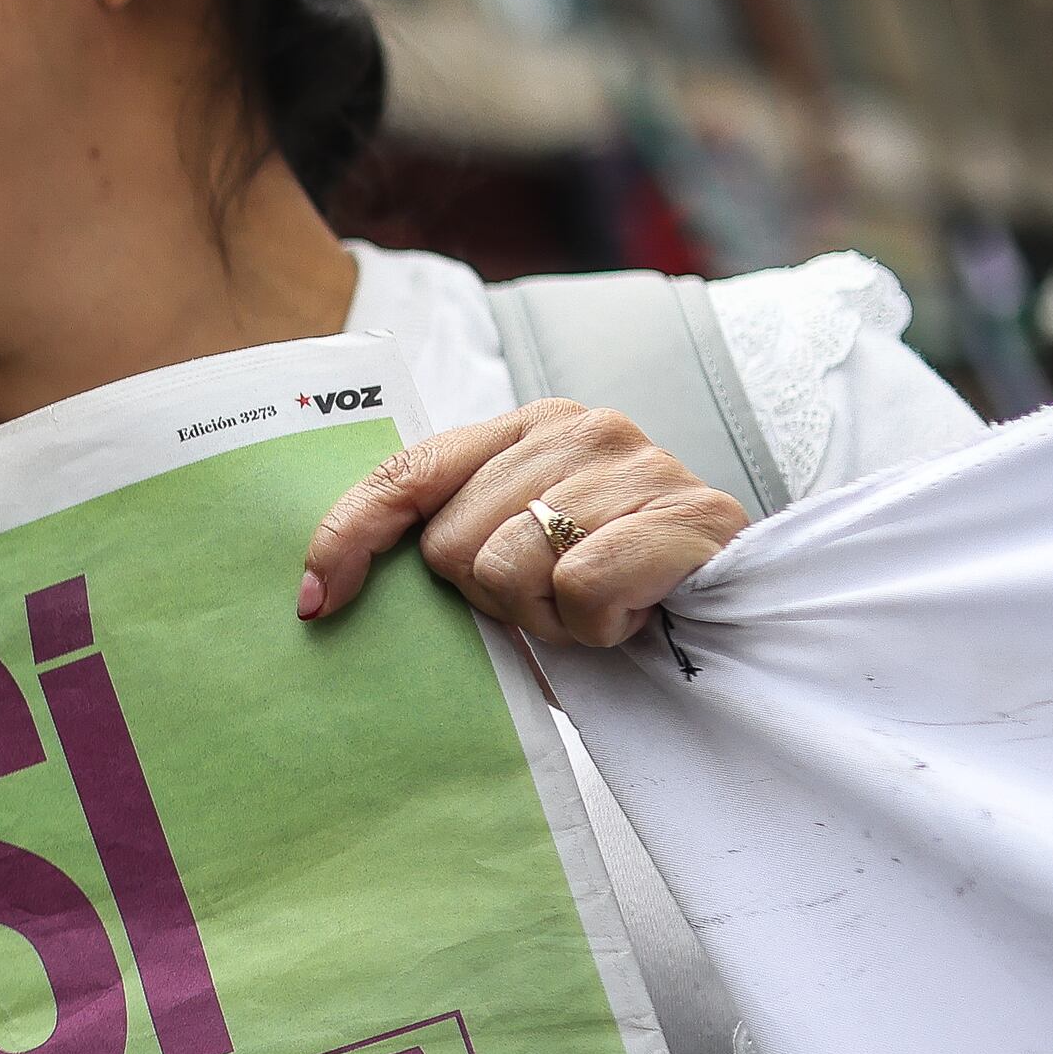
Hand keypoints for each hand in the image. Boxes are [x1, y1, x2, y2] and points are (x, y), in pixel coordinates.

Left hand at [297, 403, 749, 649]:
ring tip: (594, 608)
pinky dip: (597, 626)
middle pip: (450, 546)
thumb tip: (325, 588)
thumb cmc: (611, 583)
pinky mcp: (684, 513)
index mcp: (525, 427)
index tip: (315, 600)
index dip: (348, 537)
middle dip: (488, 599)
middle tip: (551, 603)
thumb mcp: (517, 550)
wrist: (737, 609)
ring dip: (546, 618)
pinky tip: (633, 613)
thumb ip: (449, 537)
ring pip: (508, 572)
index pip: (407, 472)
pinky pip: (580, 591)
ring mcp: (635, 464)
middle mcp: (578, 429)